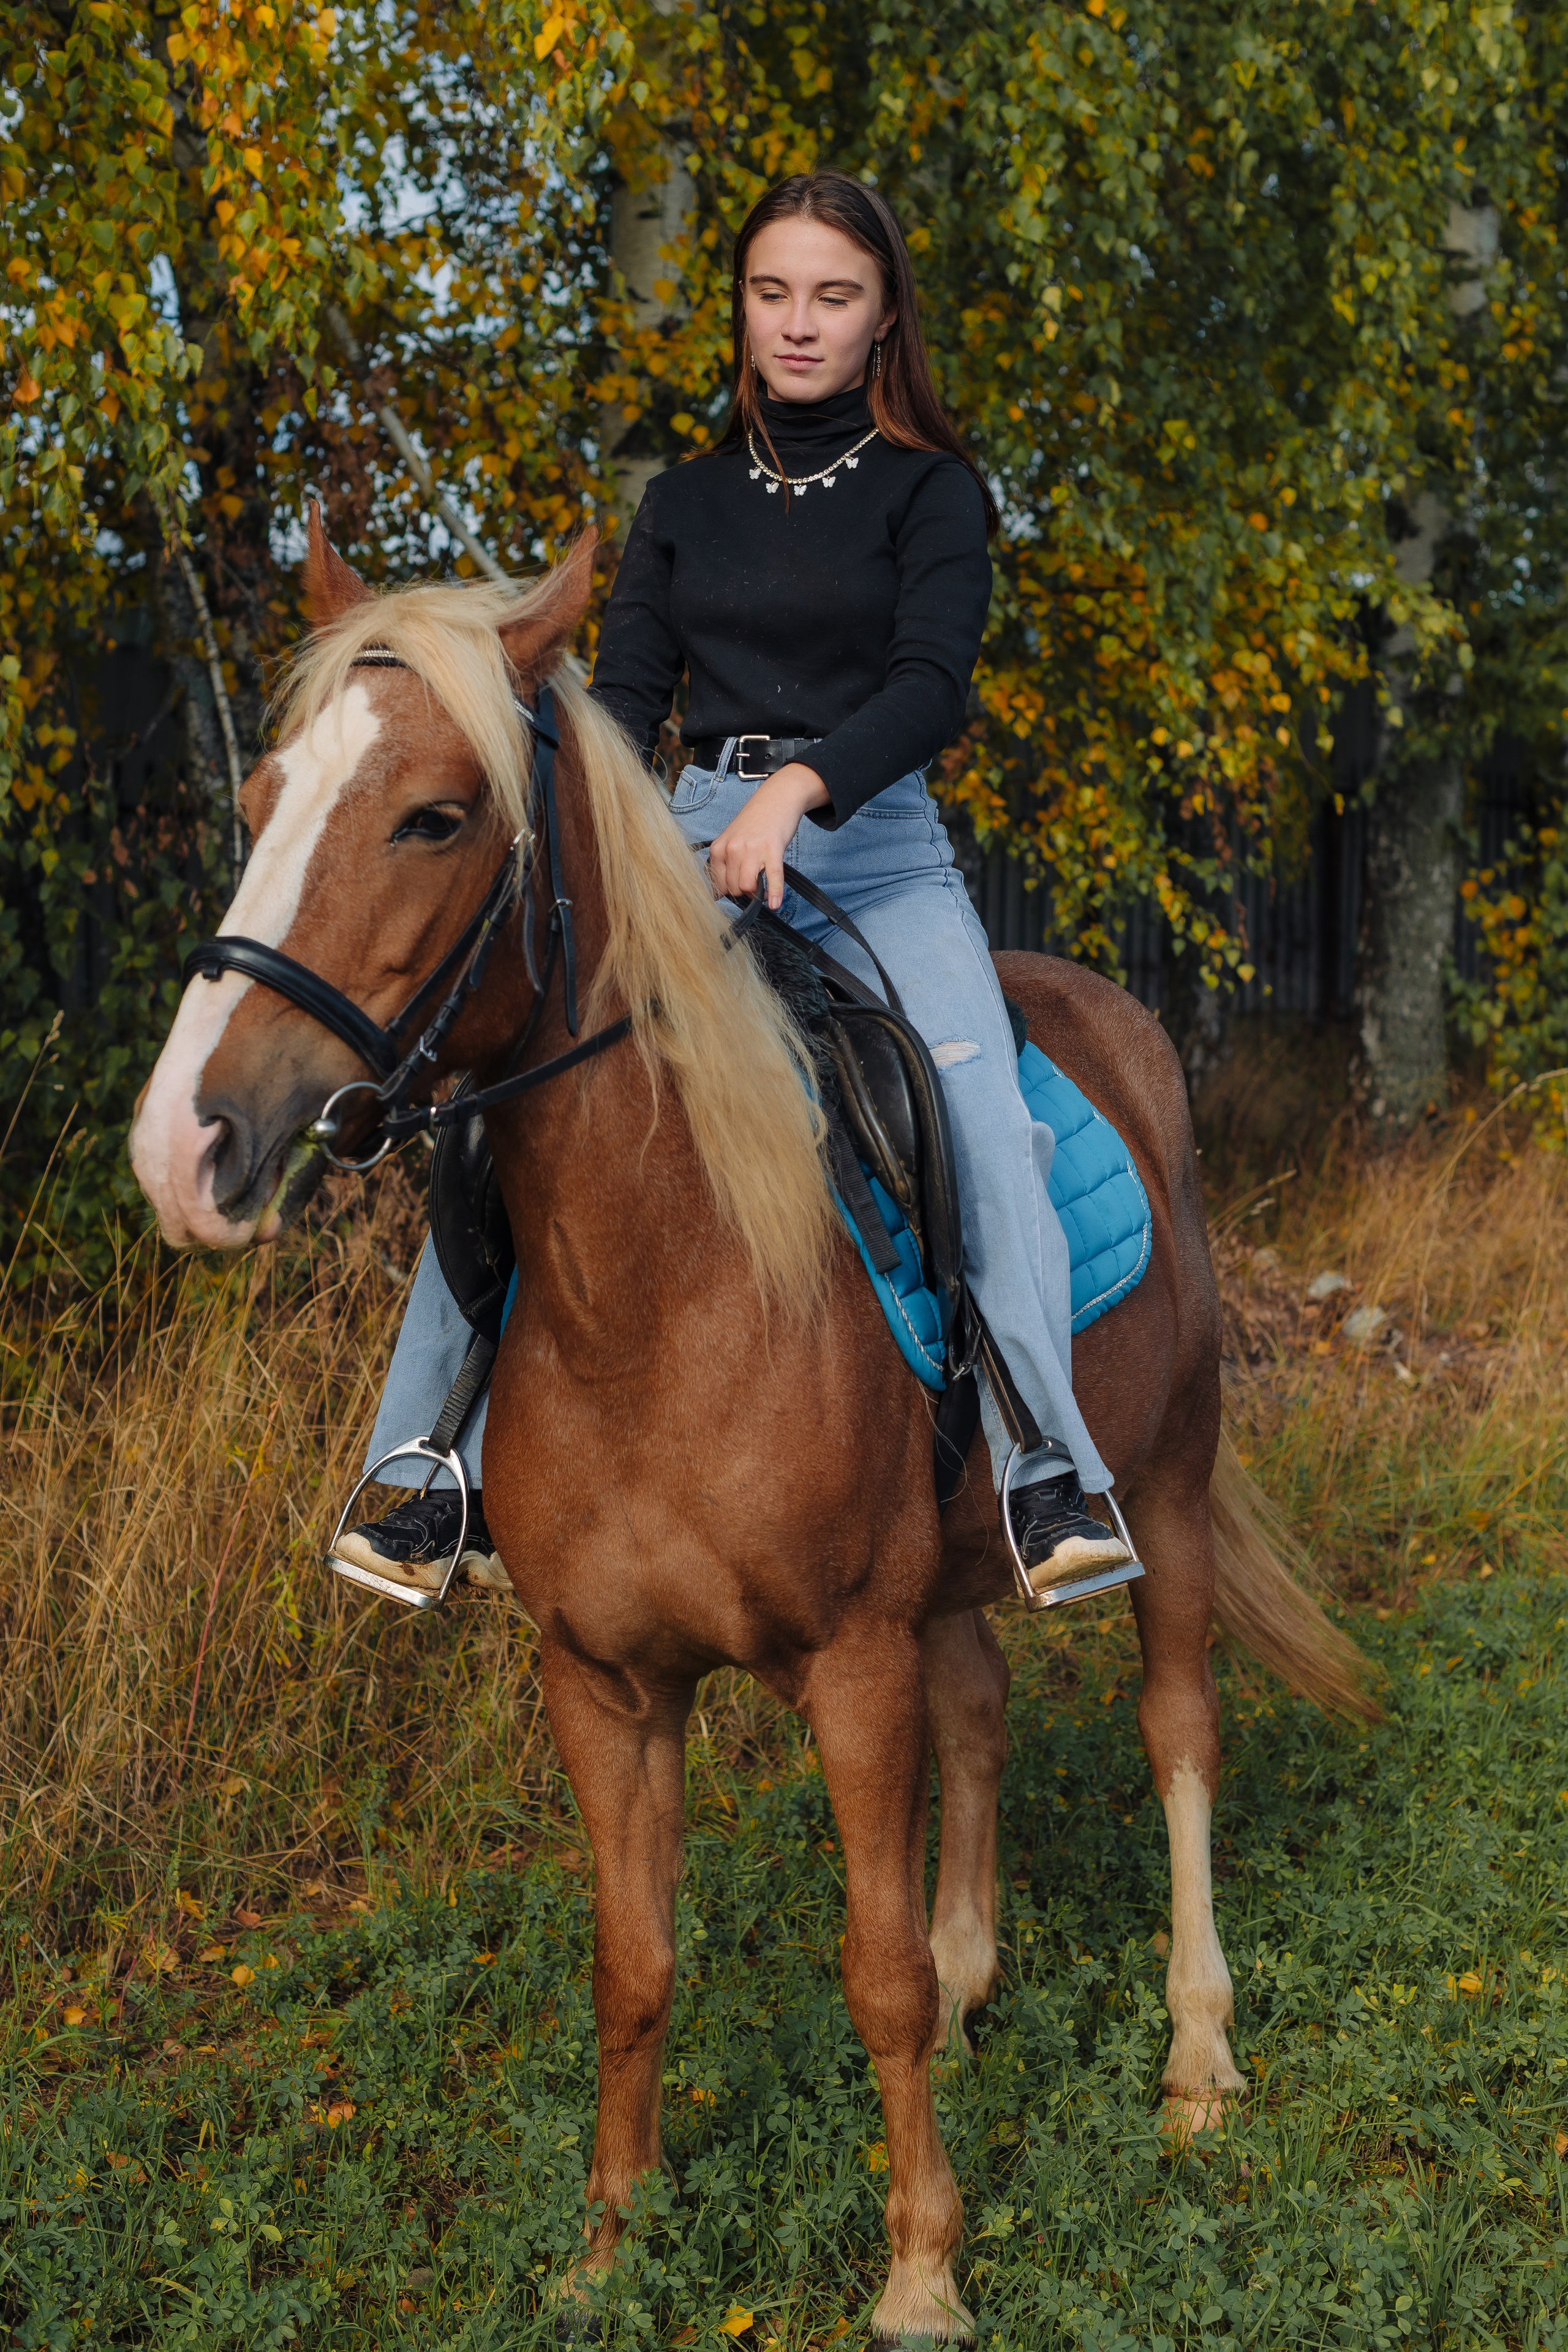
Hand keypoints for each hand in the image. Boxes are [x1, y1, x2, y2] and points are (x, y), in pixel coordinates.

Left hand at [706, 762, 829, 911]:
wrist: (776, 799)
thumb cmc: (754, 823)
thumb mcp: (732, 840)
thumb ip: (726, 863)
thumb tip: (722, 893)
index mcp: (718, 848)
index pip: (718, 886)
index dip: (730, 892)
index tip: (739, 889)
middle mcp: (732, 849)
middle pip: (733, 889)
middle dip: (744, 892)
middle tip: (754, 883)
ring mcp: (751, 849)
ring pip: (747, 887)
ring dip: (757, 893)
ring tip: (763, 887)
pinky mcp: (772, 849)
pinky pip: (772, 878)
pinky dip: (774, 893)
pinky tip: (775, 904)